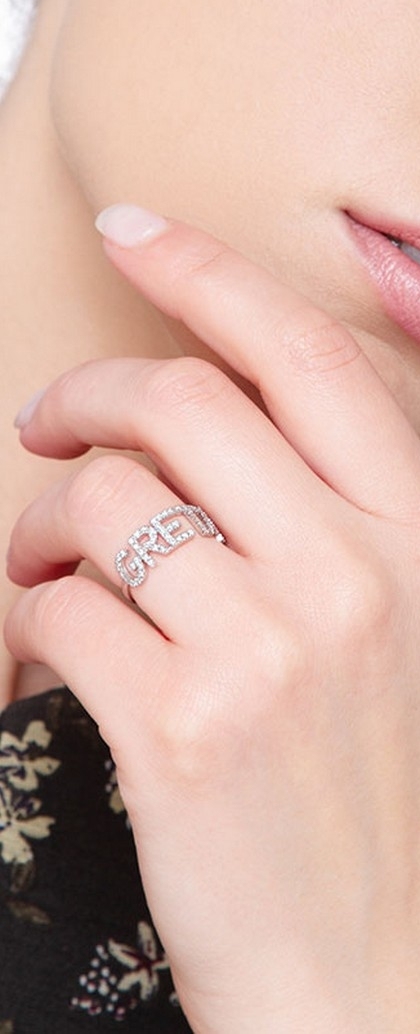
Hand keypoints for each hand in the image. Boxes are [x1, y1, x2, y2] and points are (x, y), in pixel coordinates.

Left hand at [5, 211, 419, 1032]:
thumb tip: (234, 411)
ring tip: (39, 561)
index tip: (133, 231)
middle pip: (179, 401)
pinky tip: (40, 642)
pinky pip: (57, 609)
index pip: (303, 353)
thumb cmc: (388, 806)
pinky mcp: (180, 730)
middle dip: (86, 394)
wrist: (381, 991)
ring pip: (100, 500)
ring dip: (42, 518)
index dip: (207, 271)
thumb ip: (343, 513)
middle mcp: (354, 573)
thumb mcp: (409, 632)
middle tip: (46, 423)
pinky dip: (26, 613)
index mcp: (416, 536)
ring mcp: (267, 649)